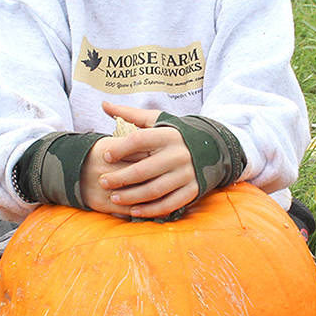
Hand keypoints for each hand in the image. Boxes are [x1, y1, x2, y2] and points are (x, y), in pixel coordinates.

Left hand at [78, 101, 198, 217]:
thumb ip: (130, 114)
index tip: (106, 156)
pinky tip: (133, 211)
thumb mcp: (157, 120)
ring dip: (131, 197)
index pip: (139, 140)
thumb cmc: (175, 133)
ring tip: (114, 197)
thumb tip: (104, 105)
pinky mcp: (192, 190)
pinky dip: (150, 210)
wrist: (213, 147)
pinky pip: (169, 204)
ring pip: (153, 190)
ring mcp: (187, 174)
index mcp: (169, 135)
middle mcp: (179, 155)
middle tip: (103, 181)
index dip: (120, 149)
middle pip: (143, 170)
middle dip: (119, 178)